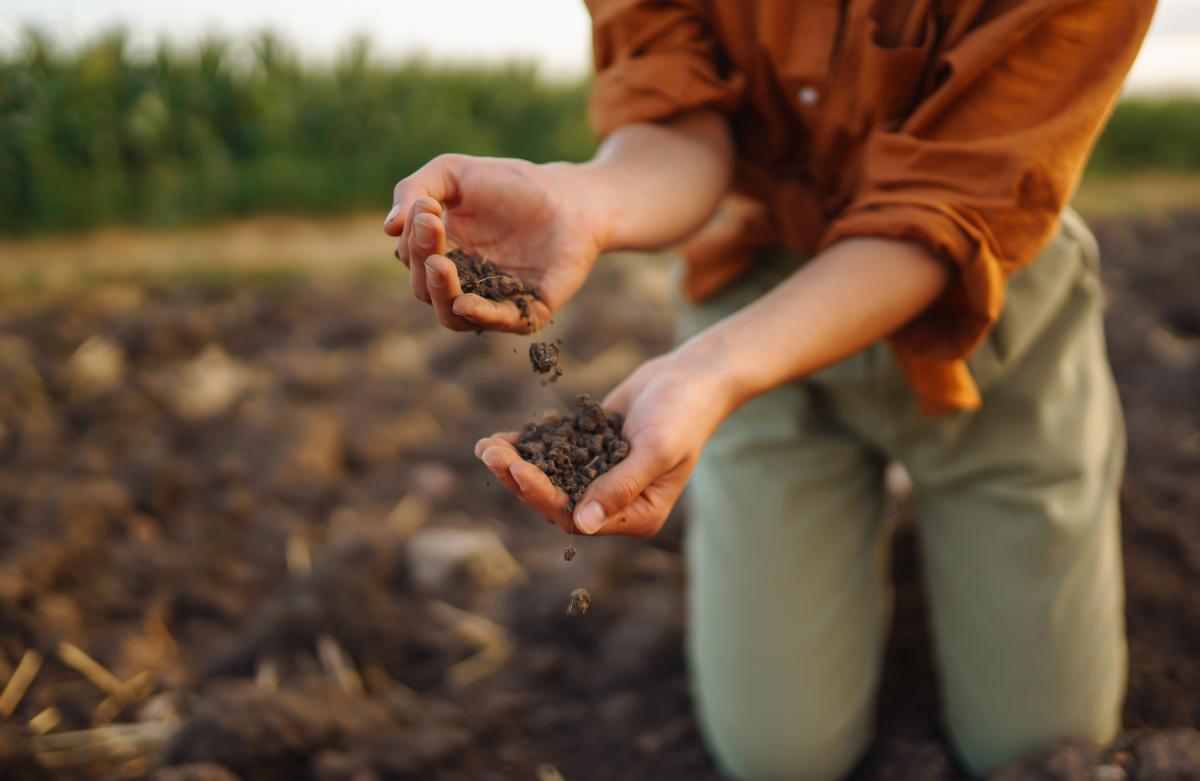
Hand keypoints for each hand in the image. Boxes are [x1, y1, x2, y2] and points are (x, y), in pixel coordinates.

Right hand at [384, 155, 609, 332]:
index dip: (413, 238)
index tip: (426, 208)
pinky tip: (463, 302)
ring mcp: (493, 301)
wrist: (570, 195)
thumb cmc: (510, 183)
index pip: (412, 259)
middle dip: (423, 260)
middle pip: (425, 289)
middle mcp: (462, 283)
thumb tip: (387, 228)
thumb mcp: (453, 173)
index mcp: (441, 254)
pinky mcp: (528, 311)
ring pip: (451, 316)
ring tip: (440, 264)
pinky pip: (498, 323)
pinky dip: (479, 315)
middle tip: (431, 228)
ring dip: (440, 293)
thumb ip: (415, 189)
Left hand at [474, 349, 736, 536]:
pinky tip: (502, 438)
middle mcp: (615, 503)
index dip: (544, 497)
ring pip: (549, 479)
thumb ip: (620, 486)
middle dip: (520, 479)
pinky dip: (529, 448)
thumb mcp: (655, 450)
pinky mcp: (589, 451)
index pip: (578, 517)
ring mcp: (600, 477)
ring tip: (486, 448)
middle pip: (556, 501)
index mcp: (637, 516)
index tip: (518, 471)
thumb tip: (582, 523)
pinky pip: (553, 456)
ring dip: (517, 465)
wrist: (691, 376)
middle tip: (489, 453)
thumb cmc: (683, 414)